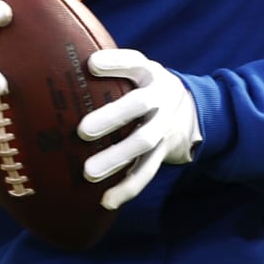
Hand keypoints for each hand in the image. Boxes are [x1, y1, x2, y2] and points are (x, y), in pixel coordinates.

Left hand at [79, 48, 199, 209]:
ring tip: (89, 172)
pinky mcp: (164, 152)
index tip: (91, 65)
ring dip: (116, 158)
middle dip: (112, 117)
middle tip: (82, 131)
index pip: (133, 63)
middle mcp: (161, 98)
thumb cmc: (148, 88)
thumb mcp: (139, 70)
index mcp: (150, 74)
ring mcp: (164, 127)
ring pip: (143, 143)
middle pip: (139, 106)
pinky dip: (127, 187)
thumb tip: (69, 64)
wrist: (194, 112)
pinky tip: (107, 200)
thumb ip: (112, 67)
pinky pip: (146, 171)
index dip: (115, 63)